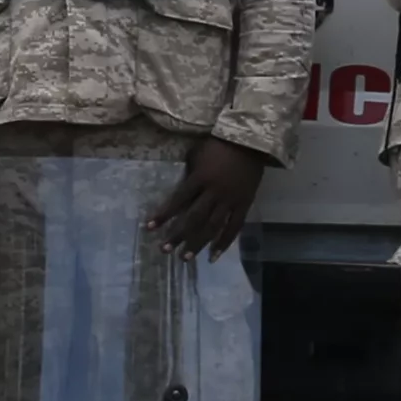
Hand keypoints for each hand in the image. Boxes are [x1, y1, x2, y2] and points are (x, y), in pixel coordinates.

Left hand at [149, 138, 267, 260]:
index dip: (163, 215)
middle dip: (178, 235)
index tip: (149, 228)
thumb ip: (189, 172)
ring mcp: (230, 201)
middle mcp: (214, 192)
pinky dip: (224, 243)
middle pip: (193, 218)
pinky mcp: (244, 205)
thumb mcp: (197, 153)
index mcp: (200, 178)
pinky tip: (213, 256)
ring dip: (197, 244)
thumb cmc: (219, 145)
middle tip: (164, 250)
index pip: (178, 200)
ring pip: (212, 227)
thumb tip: (181, 188)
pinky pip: (234, 227)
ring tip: (185, 258)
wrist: (251, 142)